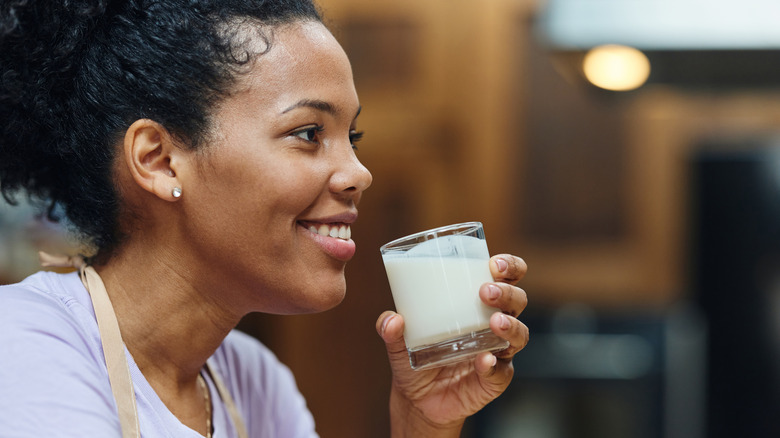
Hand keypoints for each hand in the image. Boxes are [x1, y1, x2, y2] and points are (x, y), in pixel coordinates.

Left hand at [376, 254, 528, 436]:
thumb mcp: (398, 342)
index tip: (495, 264)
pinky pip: (501, 371)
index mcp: (477, 304)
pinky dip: (493, 365)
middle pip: (517, 301)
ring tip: (494, 322)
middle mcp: (494, 325)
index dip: (510, 267)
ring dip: (510, 325)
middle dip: (507, 293)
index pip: (506, 278)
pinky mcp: (495, 379)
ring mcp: (497, 352)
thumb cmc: (415, 358)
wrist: (418, 400)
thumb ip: (390, 329)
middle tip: (485, 292)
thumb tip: (392, 319)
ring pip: (520, 334)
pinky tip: (483, 361)